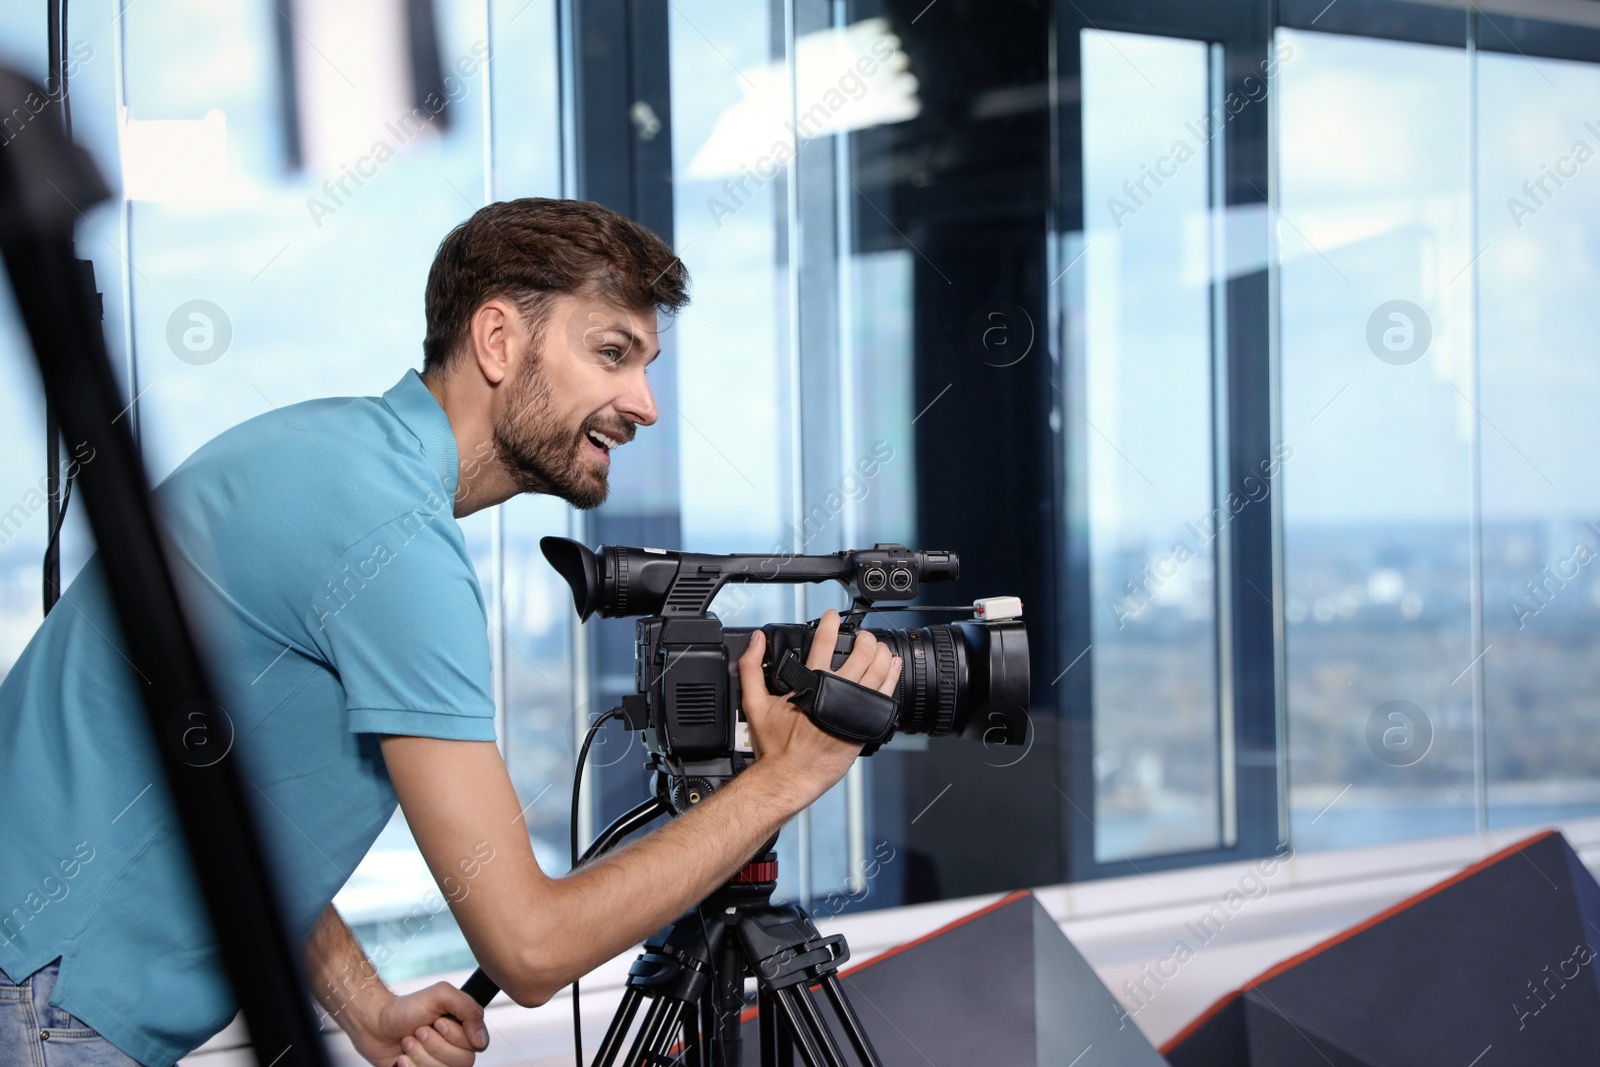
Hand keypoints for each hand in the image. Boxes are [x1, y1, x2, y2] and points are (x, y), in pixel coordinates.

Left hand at [348, 982, 487, 1066]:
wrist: (374, 1024)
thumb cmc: (407, 1007)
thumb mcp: (441, 995)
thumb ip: (469, 1010)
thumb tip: (481, 1041)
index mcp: (464, 1029)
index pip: (477, 1045)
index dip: (455, 1036)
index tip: (437, 1022)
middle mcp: (455, 1049)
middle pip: (462, 1062)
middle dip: (434, 1045)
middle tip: (418, 1031)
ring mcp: (439, 1064)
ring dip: (420, 1055)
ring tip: (408, 1042)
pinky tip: (401, 1059)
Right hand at [737, 610, 900, 805]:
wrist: (790, 776)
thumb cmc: (775, 746)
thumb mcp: (753, 703)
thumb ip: (751, 668)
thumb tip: (756, 641)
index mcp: (811, 683)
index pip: (824, 642)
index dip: (829, 624)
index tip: (831, 616)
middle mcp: (837, 692)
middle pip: (862, 653)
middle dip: (864, 638)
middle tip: (861, 636)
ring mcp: (855, 708)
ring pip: (879, 671)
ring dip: (882, 654)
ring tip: (878, 647)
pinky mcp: (865, 724)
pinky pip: (886, 695)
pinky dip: (892, 677)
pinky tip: (893, 668)